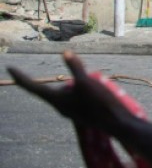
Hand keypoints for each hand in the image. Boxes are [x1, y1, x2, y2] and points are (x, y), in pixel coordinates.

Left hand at [7, 51, 135, 135]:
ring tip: (94, 83)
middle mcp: (61, 107)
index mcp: (57, 100)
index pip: (33, 87)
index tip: (10, 68)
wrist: (116, 122)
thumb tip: (65, 52)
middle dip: (65, 79)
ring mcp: (72, 110)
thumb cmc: (99, 103)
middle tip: (77, 73)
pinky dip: (83, 89)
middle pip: (55, 88)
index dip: (21, 77)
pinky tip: (97, 88)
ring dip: (77, 84)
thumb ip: (75, 67)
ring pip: (69, 92)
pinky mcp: (82, 111)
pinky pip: (78, 96)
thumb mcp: (86, 82)